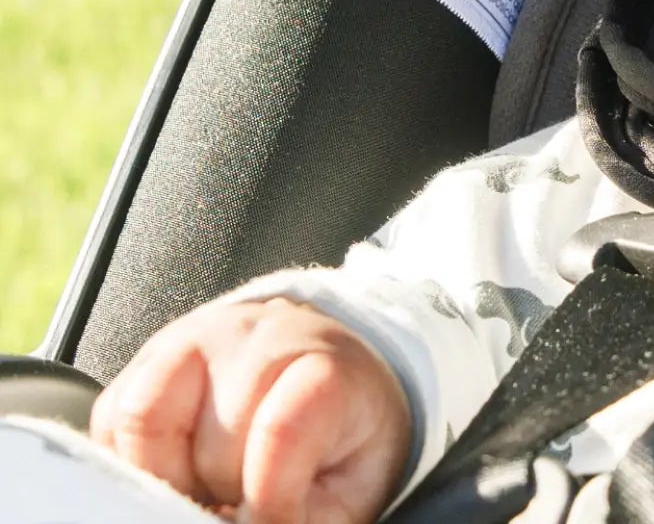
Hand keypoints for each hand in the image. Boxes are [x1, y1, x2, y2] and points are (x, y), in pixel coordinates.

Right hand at [91, 298, 410, 523]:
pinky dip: (135, 462)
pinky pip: (111, 423)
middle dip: (223, 493)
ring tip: (209, 484)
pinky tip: (178, 466)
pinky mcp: (144, 360)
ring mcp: (193, 341)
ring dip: (170, 476)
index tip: (270, 523)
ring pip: (145, 425)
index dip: (268, 500)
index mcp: (323, 367)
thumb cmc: (339, 437)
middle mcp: (256, 339)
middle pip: (212, 446)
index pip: (280, 432)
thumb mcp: (351, 485)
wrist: (328, 375)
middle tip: (244, 497)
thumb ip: (308, 517)